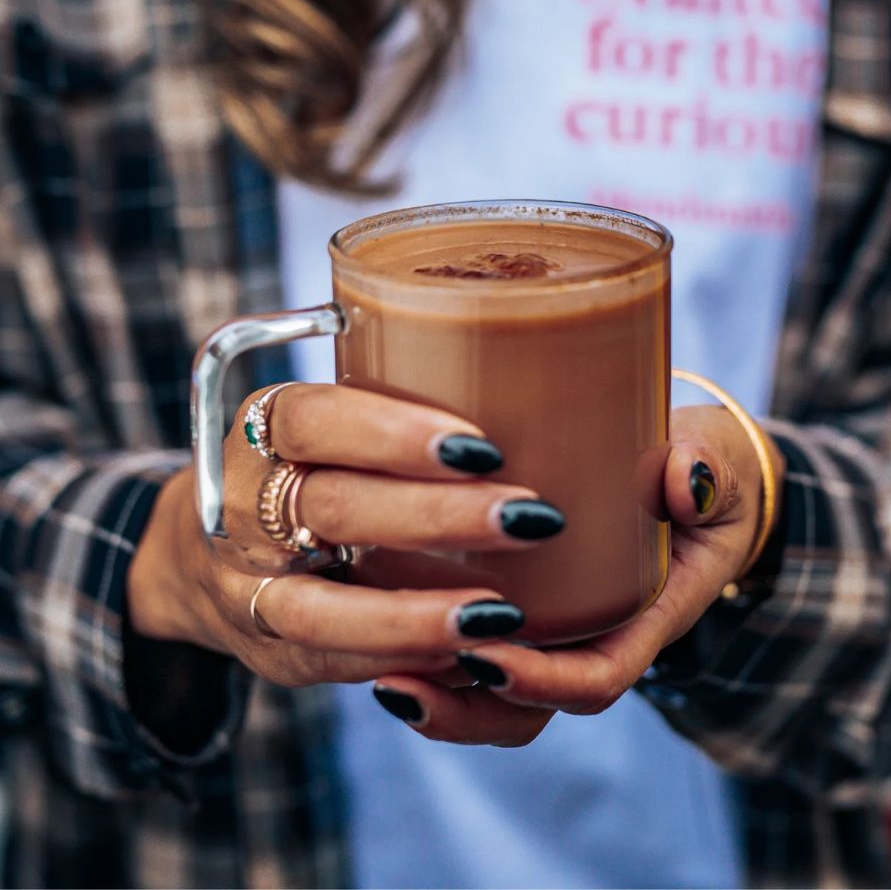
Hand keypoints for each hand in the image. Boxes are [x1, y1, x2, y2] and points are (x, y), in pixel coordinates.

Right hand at [127, 384, 565, 689]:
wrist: (206, 554)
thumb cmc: (307, 469)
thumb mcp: (327, 422)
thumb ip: (393, 408)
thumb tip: (518, 381)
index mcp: (262, 430)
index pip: (314, 421)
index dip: (394, 433)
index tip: (484, 446)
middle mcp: (240, 508)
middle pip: (332, 509)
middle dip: (437, 517)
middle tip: (531, 517)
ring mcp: (244, 587)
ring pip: (318, 610)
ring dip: (416, 615)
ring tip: (502, 615)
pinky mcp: (267, 650)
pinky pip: (329, 662)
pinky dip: (398, 657)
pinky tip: (466, 651)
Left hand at [369, 404, 782, 743]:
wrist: (690, 474)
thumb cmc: (701, 472)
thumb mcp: (718, 467)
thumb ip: (709, 472)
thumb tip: (686, 477)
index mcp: (647, 615)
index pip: (598, 674)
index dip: (544, 680)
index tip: (485, 657)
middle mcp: (596, 633)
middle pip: (531, 708)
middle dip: (465, 710)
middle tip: (399, 683)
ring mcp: (560, 625)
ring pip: (496, 692)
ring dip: (438, 692)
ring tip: (377, 675)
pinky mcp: (528, 601)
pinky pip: (477, 642)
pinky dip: (431, 645)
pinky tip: (377, 620)